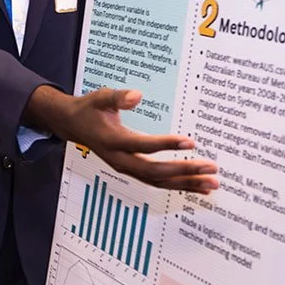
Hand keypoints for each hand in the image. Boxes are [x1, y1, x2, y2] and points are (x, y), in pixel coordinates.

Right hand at [59, 88, 218, 192]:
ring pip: (158, 182)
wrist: (73, 125)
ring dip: (186, 184)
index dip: (166, 144)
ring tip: (211, 184)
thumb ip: (118, 97)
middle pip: (154, 172)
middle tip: (210, 169)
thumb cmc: (90, 109)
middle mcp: (120, 160)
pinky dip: (178, 186)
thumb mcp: (100, 97)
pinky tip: (198, 188)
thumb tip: (137, 96)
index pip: (142, 146)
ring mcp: (126, 168)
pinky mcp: (133, 170)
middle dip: (184, 171)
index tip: (190, 142)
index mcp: (112, 141)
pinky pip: (157, 182)